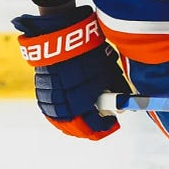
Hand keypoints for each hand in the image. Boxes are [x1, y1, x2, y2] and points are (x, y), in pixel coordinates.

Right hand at [13, 6, 127, 139]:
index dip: (106, 126)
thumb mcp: (108, 71)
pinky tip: (71, 113)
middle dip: (91, 129)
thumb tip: (126, 103)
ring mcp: (51, 101)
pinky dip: (63, 116)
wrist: (61, 38)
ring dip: (76, 125)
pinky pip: (52, 113)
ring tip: (86, 121)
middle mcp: (65, 106)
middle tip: (100, 124)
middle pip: (78, 130)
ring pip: (63, 124)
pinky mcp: (42, 94)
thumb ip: (118, 90)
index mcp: (83, 104)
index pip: (96, 126)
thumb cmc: (88, 54)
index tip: (112, 123)